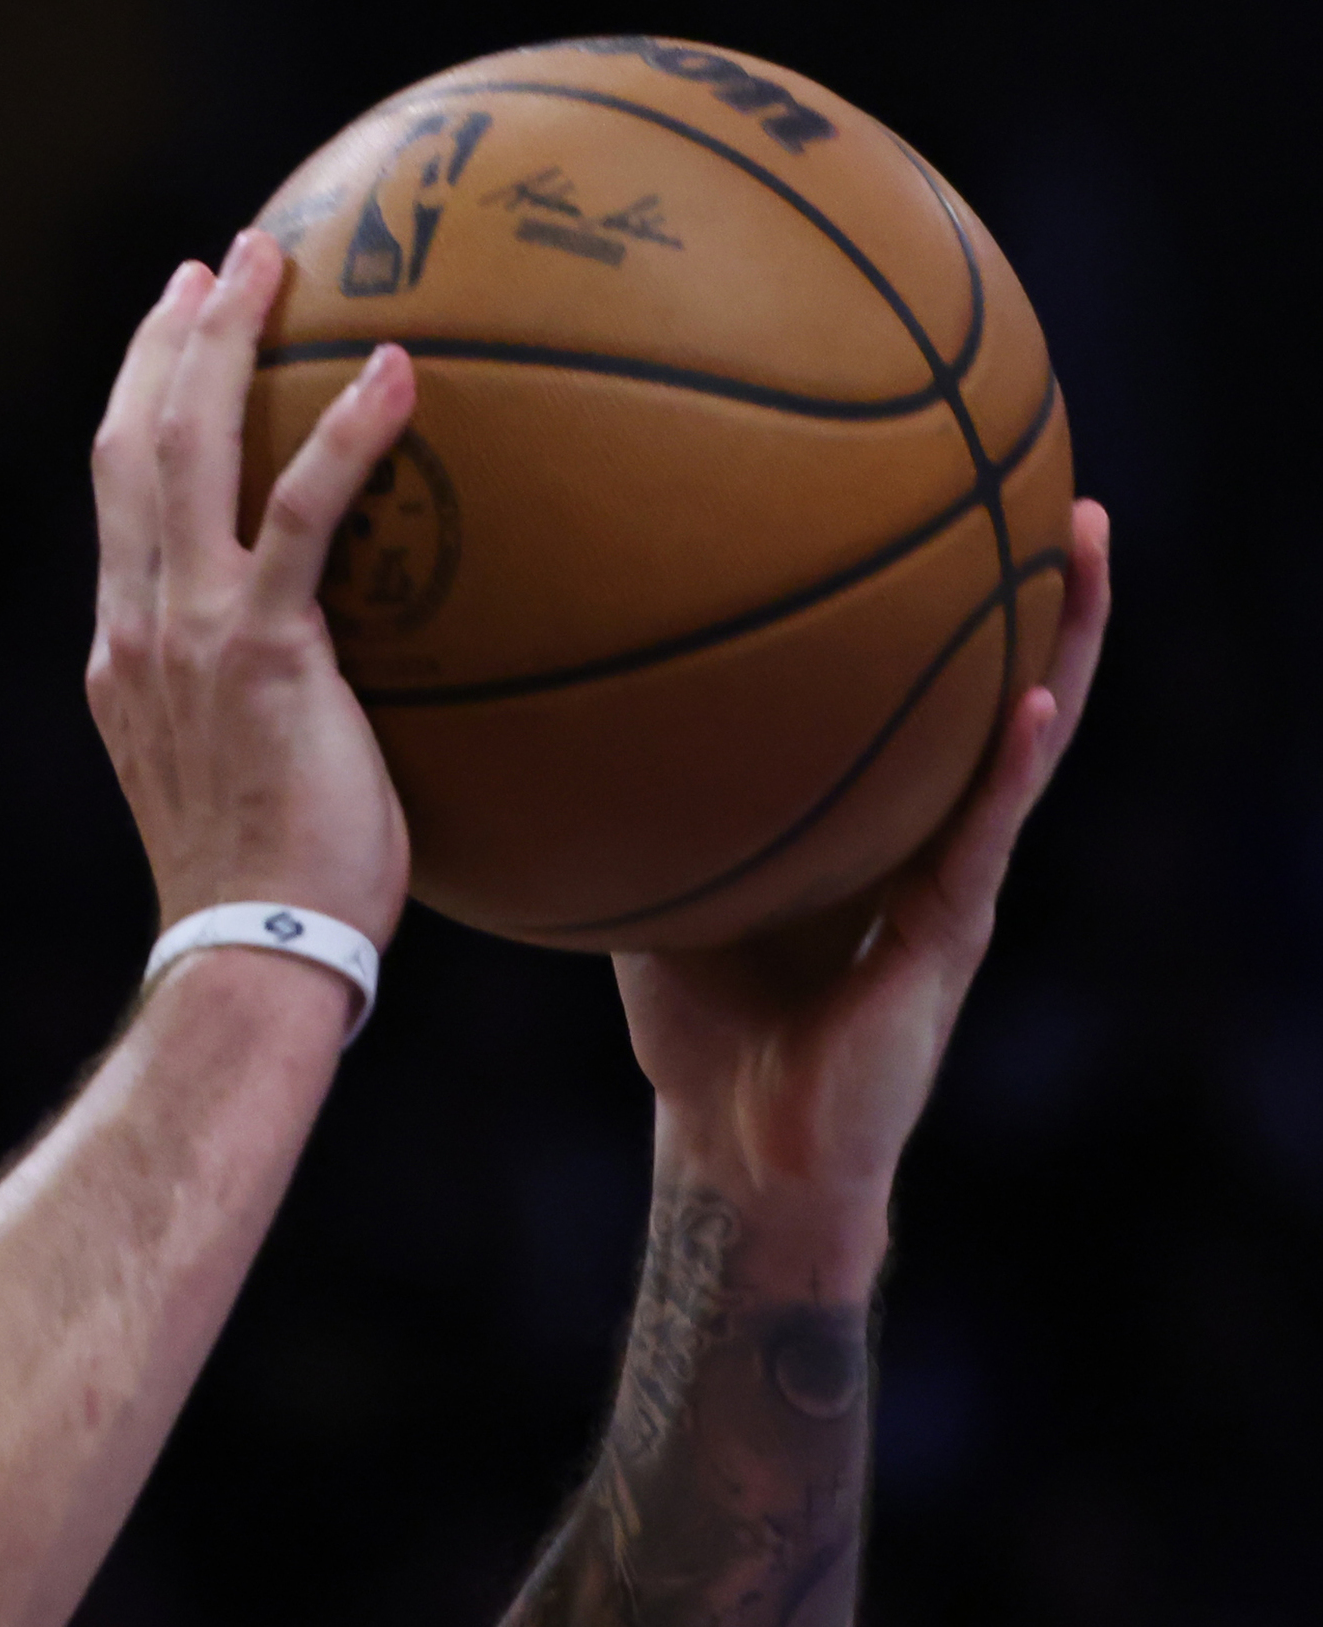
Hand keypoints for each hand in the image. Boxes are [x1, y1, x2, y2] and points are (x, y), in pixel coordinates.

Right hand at [84, 228, 416, 942]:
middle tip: (222, 260)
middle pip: (131, 443)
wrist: (247, 956)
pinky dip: (344, 434)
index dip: (140, 400)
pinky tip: (397, 373)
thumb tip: (360, 685)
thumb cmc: (277, 899)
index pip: (117, 498)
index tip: (176, 331)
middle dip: (170, 338)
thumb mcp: (244, 781)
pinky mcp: (262, 652)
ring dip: (224, 341)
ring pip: (183, 449)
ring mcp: (188, 634)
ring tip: (273, 263)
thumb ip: (273, 710)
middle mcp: (139, 626)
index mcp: (126, 652)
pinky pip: (300, 515)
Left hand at [619, 501, 1115, 1218]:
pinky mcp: (949, 935)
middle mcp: (928, 835)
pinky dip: (1007, 771)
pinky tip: (1031, 707)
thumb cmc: (699, 1016)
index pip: (923, 691)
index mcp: (873, 819)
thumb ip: (636, 798)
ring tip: (1082, 547)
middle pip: (999, 687)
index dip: (950, 606)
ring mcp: (951, 880)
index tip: (957, 496)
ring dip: (1066, 646)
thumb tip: (544, 700)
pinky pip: (981, 837)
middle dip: (1037, 592)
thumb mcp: (660, 877)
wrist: (739, 1139)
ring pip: (1026, 742)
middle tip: (1058, 487)